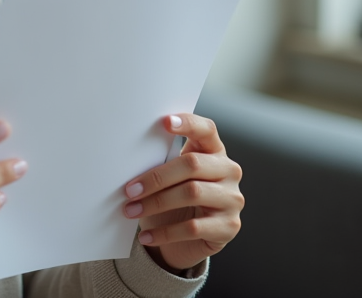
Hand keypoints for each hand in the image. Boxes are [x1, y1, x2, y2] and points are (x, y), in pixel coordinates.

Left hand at [122, 114, 243, 272]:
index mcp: (214, 151)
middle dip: (156, 177)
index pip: (206, 130)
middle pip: (192, 164)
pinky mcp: (228, 226)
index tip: (164, 122)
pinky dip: (165, 232)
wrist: (191, 240)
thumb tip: (129, 159)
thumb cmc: (177, 198)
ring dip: (156, 203)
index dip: (188, 123)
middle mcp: (229, 171)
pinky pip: (193, 227)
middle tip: (129, 189)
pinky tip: (146, 236)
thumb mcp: (172, 177)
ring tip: (131, 210)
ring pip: (192, 193)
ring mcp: (232, 199)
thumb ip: (163, 162)